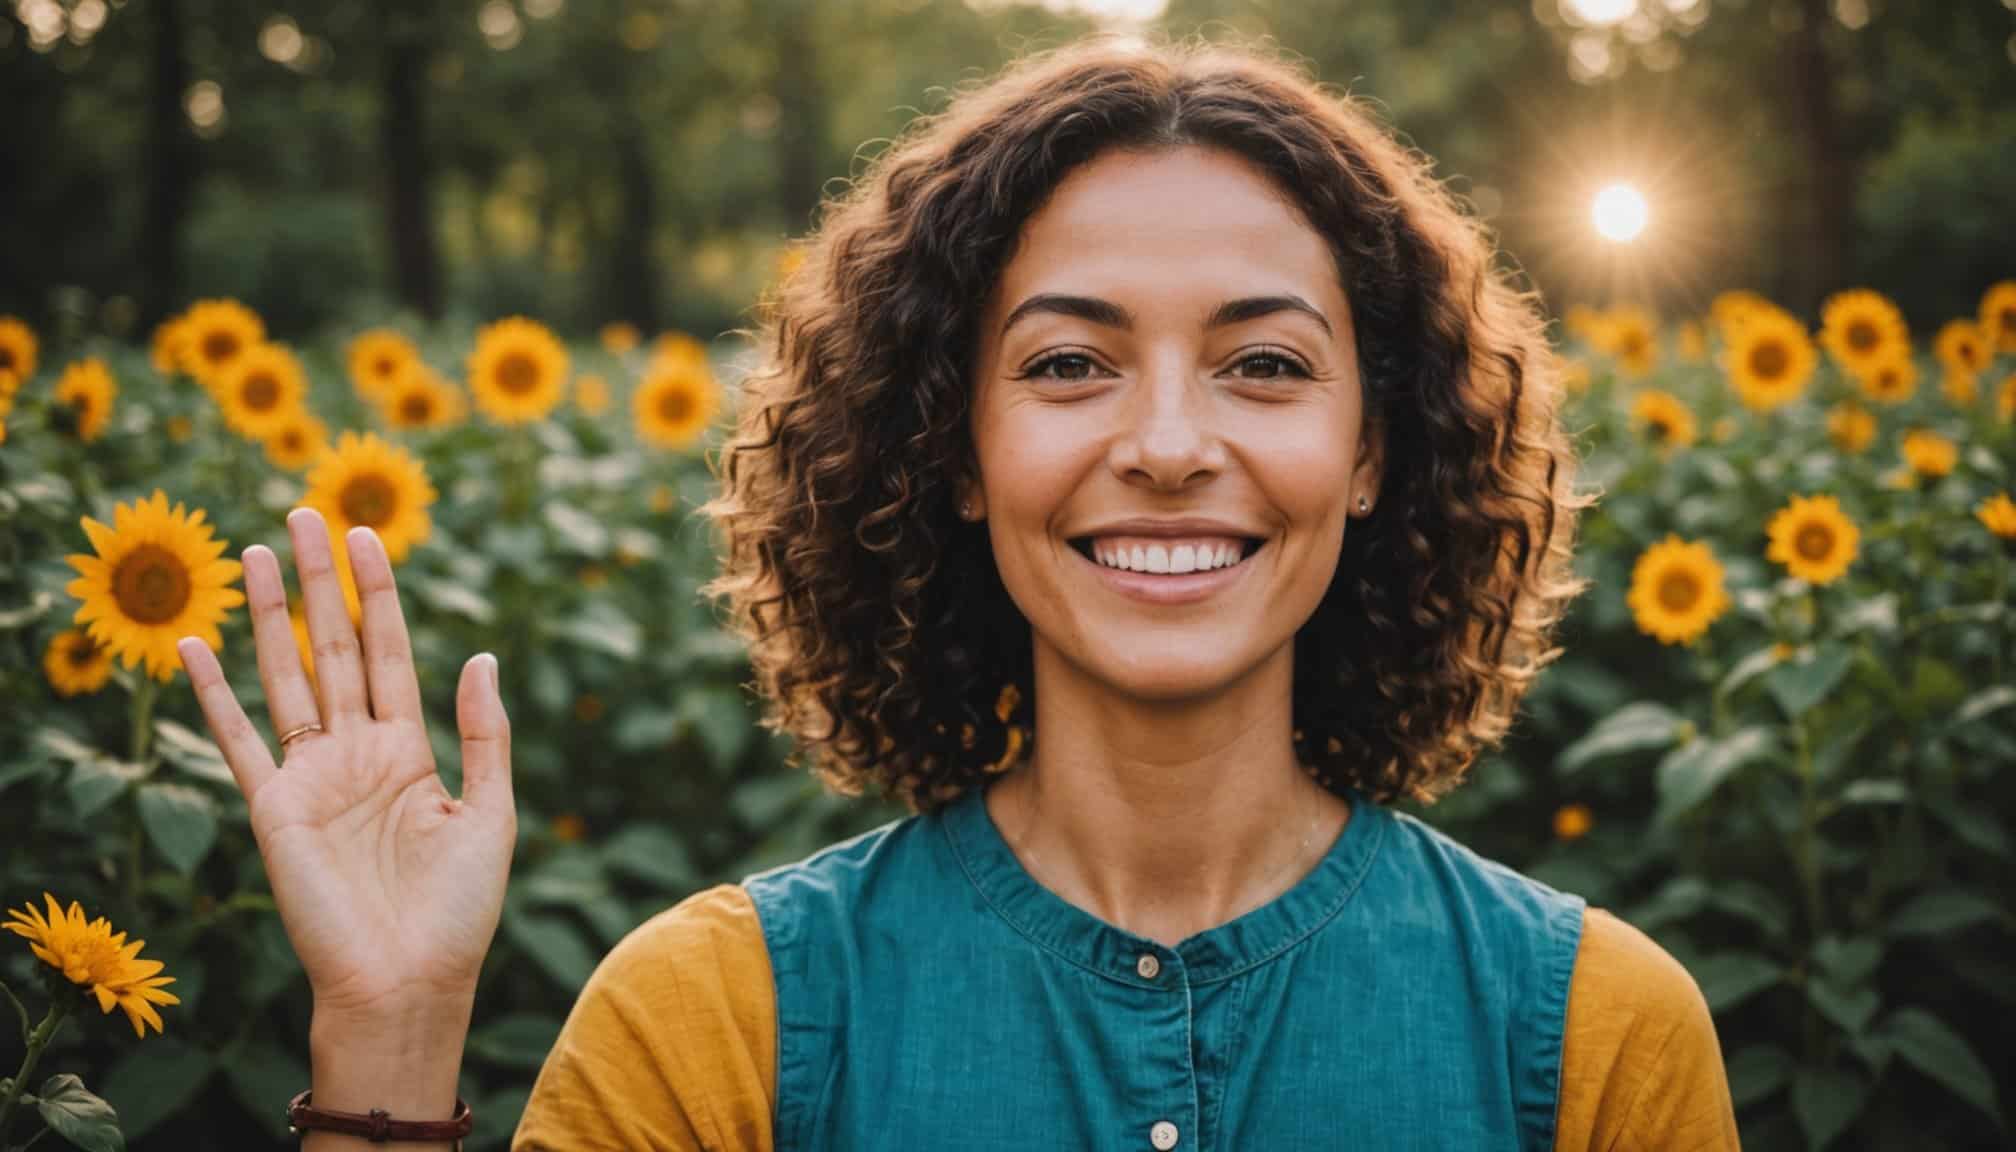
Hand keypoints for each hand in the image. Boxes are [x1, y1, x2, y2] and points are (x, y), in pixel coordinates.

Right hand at [177, 508, 516, 1024]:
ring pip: (287, 676)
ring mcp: (311, 776)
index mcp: (411, 750)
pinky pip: (236, 740)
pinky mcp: (272, 808)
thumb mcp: (490, 812)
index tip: (365, 534)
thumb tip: (480, 655)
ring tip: (258, 551)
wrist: (408, 982)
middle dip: (321, 583)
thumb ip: (483, 733)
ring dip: (271, 616)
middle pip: (336, 647)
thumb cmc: (458, 910)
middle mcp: (356, 751)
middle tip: (303, 513)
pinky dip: (212, 694)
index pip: (391, 651)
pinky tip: (192, 645)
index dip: (379, 594)